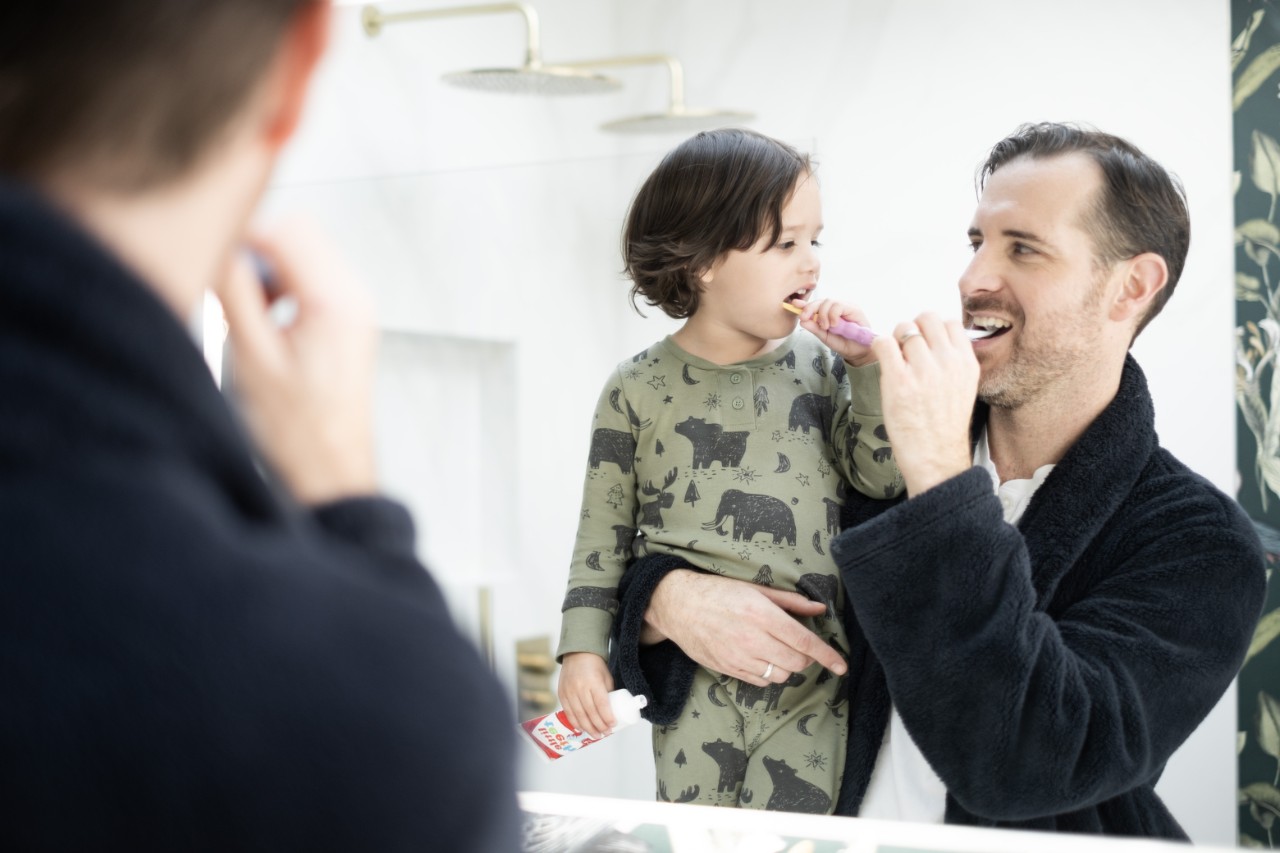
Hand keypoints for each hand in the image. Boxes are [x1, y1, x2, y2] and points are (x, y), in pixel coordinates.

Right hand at [214, 218, 377, 504]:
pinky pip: (312, 278)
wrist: (331, 470)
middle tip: (231, 285)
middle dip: (257, 250)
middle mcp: (354, 298)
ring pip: (305, 253)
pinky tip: (268, 322)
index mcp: (336, 301)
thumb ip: (235, 292)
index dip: (242, 237)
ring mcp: (355, 308)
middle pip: (299, 233)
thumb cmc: (301, 432)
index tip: (214, 253)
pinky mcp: (348, 320)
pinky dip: (284, 286)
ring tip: (253, 313)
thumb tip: (217, 246)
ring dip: (270, 269)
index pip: (285, 231)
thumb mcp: (252, 356)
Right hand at [557, 652, 615, 738]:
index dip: (607, 717)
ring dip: (588, 728)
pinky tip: (582, 729)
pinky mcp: (562, 694)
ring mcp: (569, 691)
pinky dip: (575, 722)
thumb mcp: (606, 677)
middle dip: (599, 726)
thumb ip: (608, 693)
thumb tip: (613, 712)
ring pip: (579, 715)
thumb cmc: (595, 666)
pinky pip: (568, 712)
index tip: (613, 725)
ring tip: (596, 735)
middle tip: (606, 733)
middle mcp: (580, 687)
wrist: (577, 654)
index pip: (601, 704)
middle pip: (590, 712)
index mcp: (594, 682)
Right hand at [645, 570, 846, 685]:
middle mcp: (752, 639)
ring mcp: (739, 658)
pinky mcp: (729, 670)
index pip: (805, 642)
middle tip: (799, 645)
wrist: (678, 606)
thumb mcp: (755, 588)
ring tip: (777, 650)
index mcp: (762, 615)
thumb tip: (819, 609)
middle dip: (806, 657)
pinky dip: (769, 673)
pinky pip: (761, 681)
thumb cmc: (718, 592)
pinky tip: (761, 657)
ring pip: (781, 675)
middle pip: (796, 662)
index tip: (841, 666)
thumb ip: (790, 601)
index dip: (828, 656)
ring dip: (787, 666)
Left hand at [793, 297, 875, 366]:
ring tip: (825, 327)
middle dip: (810, 308)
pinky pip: (839, 306)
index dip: (804, 304)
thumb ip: (815, 328)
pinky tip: (833, 324)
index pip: (815, 305)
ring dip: (823, 314)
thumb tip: (802, 321)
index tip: (794, 304)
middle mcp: (836, 308)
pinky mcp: (853, 308)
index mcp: (828, 313)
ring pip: (829, 301)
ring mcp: (845, 307)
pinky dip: (833, 315)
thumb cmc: (843, 343)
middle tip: (806, 318)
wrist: (858, 352)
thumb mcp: (825, 337)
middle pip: (820, 301)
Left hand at [869, 312, 979, 495]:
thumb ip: (953, 360)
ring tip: (895, 361)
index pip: (950, 322)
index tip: (925, 342)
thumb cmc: (944, 425)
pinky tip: (883, 361)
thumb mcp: (963, 387)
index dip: (932, 328)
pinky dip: (879, 346)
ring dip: (895, 340)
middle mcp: (947, 362)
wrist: (935, 457)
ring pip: (904, 329)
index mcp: (966, 363)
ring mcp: (922, 371)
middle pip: (925, 319)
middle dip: (912, 329)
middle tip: (906, 348)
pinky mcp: (898, 380)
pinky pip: (883, 343)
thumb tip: (932, 337)